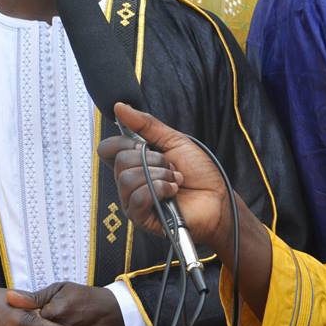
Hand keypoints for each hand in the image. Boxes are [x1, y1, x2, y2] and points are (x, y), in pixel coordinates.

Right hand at [97, 103, 229, 248]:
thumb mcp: (173, 140)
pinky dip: (158, 190)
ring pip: (126, 179)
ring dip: (158, 175)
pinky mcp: (141, 218)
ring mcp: (133, 200)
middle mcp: (128, 181)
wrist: (218, 197)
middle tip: (170, 167)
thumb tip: (120, 107)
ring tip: (174, 181)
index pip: (107, 149)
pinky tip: (172, 192)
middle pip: (119, 162)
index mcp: (133, 162)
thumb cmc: (199, 172)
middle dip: (152, 160)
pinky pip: (137, 198)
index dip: (124, 143)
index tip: (147, 146)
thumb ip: (146, 124)